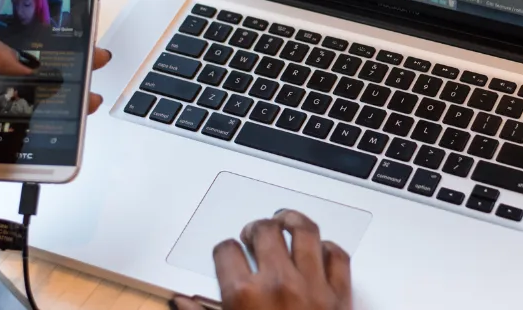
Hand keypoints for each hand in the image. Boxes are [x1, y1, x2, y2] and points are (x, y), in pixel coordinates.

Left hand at [0, 35, 111, 214]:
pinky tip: (72, 124)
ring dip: (66, 98)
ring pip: (39, 103)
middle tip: (90, 59)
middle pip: (32, 72)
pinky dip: (56, 131)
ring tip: (87, 94)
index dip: (37, 36)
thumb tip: (22, 59)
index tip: (64, 31)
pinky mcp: (2, 147)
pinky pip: (35, 136)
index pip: (9, 43)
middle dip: (63, 65)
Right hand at [173, 210, 352, 309]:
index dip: (224, 250)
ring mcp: (313, 286)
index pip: (226, 251)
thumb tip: (181, 303)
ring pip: (305, 232)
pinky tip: (319, 249)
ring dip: (292, 221)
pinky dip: (328, 248)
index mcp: (244, 296)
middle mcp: (279, 284)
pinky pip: (338, 256)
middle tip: (252, 234)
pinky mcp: (341, 295)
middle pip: (264, 231)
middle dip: (254, 229)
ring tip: (284, 221)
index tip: (227, 254)